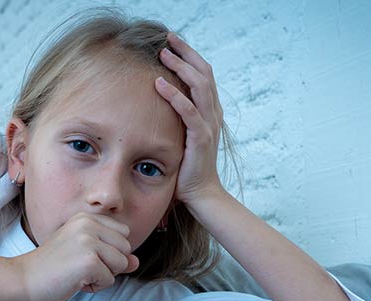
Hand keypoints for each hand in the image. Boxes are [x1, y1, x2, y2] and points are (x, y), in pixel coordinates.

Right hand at [13, 213, 139, 300]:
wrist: (24, 278)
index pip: (123, 234)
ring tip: (77, 273)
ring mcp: (89, 242)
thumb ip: (111, 254)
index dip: (109, 252)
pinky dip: (94, 287)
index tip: (84, 256)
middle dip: (108, 265)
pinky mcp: (89, 261)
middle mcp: (88, 224)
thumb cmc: (49, 267)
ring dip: (102, 276)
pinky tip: (74, 280)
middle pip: (125, 249)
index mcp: (86, 218)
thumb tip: (135, 262)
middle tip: (79, 267)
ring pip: (120, 265)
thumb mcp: (83, 253)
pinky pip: (109, 279)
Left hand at [155, 32, 225, 204]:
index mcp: (210, 111)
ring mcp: (209, 124)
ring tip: (163, 54)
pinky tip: (159, 83)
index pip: (204, 74)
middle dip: (186, 52)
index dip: (191, 55)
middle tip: (168, 37)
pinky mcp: (201, 138)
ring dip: (181, 67)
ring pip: (200, 86)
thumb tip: (157, 103)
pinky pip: (189, 111)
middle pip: (204, 72)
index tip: (173, 42)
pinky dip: (175, 95)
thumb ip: (178, 119)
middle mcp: (213, 113)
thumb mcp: (183, 136)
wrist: (201, 194)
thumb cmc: (188, 167)